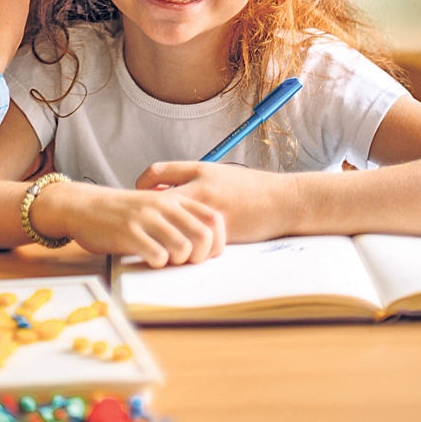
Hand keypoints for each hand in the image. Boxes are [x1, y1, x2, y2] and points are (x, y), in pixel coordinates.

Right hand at [36, 183, 225, 267]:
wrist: (83, 206)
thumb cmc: (121, 212)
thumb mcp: (154, 206)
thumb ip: (177, 218)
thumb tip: (204, 245)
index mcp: (174, 199)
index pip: (214, 219)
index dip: (217, 243)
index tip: (205, 254)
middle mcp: (163, 205)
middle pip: (203, 236)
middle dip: (200, 256)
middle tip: (185, 261)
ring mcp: (146, 218)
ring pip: (183, 247)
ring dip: (179, 262)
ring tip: (166, 260)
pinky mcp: (128, 233)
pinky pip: (157, 255)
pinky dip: (158, 263)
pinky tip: (148, 259)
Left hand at [136, 162, 295, 242]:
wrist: (284, 201)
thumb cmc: (251, 187)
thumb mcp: (218, 174)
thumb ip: (192, 178)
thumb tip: (166, 188)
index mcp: (199, 171)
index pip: (157, 171)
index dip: (142, 182)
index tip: (139, 190)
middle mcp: (201, 189)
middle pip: (157, 201)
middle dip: (143, 211)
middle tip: (136, 219)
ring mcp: (208, 212)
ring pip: (171, 226)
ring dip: (158, 234)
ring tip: (149, 238)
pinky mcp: (219, 234)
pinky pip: (191, 244)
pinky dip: (179, 247)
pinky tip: (173, 250)